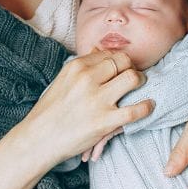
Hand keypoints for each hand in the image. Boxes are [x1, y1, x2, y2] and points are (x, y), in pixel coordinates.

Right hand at [20, 49, 151, 167]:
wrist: (38, 139)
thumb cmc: (50, 110)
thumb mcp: (63, 80)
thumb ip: (82, 66)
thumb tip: (99, 50)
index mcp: (77, 67)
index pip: (109, 54)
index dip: (120, 60)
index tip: (122, 68)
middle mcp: (87, 79)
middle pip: (124, 62)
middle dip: (132, 67)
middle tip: (133, 76)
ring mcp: (97, 100)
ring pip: (132, 79)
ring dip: (140, 82)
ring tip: (140, 87)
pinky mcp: (104, 122)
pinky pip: (135, 110)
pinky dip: (146, 107)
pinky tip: (148, 106)